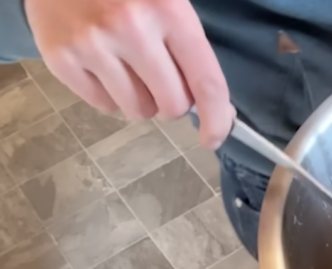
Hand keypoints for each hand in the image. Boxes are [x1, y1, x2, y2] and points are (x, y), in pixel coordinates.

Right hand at [25, 0, 232, 148]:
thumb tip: (216, 108)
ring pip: (137, 110)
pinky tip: (106, 67)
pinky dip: (111, 96)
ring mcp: (92, 45)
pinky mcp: (60, 57)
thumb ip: (192, 47)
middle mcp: (131, 29)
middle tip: (164, 81)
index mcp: (170, 11)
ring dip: (142, 100)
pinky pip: (103, 105)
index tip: (214, 138)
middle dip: (174, 101)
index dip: (217, 119)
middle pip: (171, 104)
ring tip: (132, 69)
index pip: (206, 82)